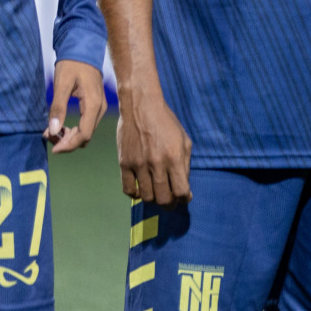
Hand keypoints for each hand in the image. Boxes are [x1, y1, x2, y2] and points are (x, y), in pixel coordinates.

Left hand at [45, 59, 105, 152]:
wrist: (84, 49)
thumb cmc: (72, 64)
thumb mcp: (62, 84)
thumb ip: (58, 108)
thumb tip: (53, 131)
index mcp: (94, 105)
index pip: (84, 135)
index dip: (68, 146)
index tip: (52, 149)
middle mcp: (100, 109)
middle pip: (85, 136)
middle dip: (66, 142)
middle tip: (47, 136)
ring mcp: (99, 108)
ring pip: (86, 132)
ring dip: (69, 137)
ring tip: (50, 131)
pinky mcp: (95, 106)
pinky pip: (86, 124)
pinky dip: (73, 129)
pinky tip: (60, 125)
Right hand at [116, 92, 191, 208]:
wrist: (142, 107)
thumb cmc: (167, 123)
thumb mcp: (184, 140)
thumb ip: (185, 164)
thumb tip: (184, 188)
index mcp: (174, 157)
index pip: (181, 191)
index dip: (185, 199)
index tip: (185, 197)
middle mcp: (157, 163)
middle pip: (163, 199)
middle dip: (170, 204)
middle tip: (171, 201)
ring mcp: (139, 165)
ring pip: (146, 197)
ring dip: (154, 199)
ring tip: (158, 194)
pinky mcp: (124, 163)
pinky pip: (128, 190)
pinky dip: (136, 195)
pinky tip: (142, 190)